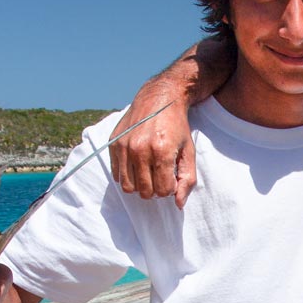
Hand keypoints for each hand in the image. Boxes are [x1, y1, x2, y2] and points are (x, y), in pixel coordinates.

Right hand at [110, 84, 197, 206]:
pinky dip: (127, 176)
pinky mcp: (114, 143)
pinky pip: (117, 175)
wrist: (159, 99)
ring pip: (128, 187)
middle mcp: (140, 149)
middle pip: (145, 191)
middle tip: (160, 176)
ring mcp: (125, 146)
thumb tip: (178, 204)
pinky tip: (137, 166)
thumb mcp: (189, 151)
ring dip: (140, 185)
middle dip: (155, 189)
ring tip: (148, 173)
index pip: (163, 190)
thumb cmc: (177, 127)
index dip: (169, 188)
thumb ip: (187, 179)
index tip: (171, 177)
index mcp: (162, 151)